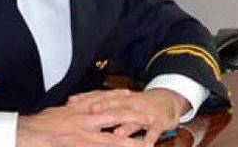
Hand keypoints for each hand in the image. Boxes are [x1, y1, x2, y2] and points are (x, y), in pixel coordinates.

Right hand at [16, 102, 150, 146]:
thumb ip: (68, 110)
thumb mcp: (55, 113)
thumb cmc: (38, 125)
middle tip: (149, 116)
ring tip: (148, 144)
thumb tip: (72, 106)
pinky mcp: (81, 145)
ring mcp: (84, 135)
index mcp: (76, 110)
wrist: (26, 134)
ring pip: (114, 138)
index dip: (116, 96)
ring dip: (132, 142)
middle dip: (133, 116)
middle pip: (114, 115)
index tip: (128, 93)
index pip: (100, 99)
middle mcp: (83, 120)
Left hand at [67, 88, 189, 145]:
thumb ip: (94, 101)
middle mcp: (131, 102)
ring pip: (134, 118)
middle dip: (105, 108)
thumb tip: (71, 101)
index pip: (100, 95)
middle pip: (116, 105)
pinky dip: (151, 136)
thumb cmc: (136, 103)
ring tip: (118, 134)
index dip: (87, 98)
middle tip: (92, 113)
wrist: (167, 101)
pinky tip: (146, 144)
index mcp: (118, 97)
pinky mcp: (160, 121)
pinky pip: (155, 130)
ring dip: (127, 126)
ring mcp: (145, 112)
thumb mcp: (115, 100)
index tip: (72, 102)